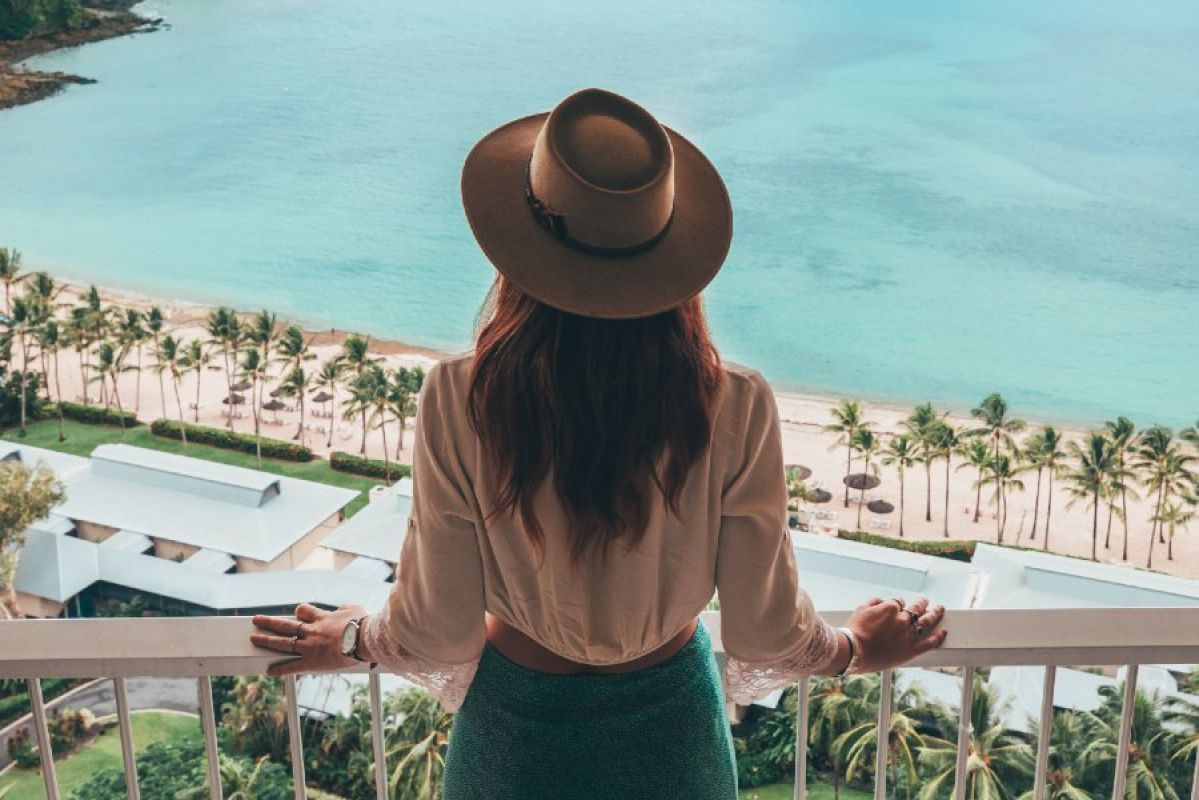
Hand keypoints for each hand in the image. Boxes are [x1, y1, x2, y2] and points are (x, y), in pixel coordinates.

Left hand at [250, 602, 366, 676]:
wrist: (363, 639)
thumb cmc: (363, 624)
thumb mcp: (354, 609)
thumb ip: (345, 608)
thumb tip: (342, 606)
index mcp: (323, 618)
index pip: (305, 611)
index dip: (299, 612)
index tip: (297, 613)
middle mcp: (312, 630)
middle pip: (286, 625)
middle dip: (269, 622)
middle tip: (256, 620)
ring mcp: (310, 646)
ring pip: (284, 642)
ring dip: (266, 640)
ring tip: (253, 638)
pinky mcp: (312, 661)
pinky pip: (293, 666)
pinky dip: (280, 669)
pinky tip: (269, 671)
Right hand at [847, 597, 946, 672]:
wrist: (854, 652)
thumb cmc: (855, 631)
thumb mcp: (861, 608)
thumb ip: (875, 602)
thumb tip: (882, 602)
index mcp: (891, 608)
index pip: (899, 602)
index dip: (898, 604)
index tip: (897, 607)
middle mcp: (903, 620)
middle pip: (917, 608)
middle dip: (922, 603)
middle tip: (925, 600)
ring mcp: (909, 635)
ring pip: (927, 622)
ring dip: (935, 613)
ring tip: (940, 609)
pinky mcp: (911, 650)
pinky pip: (929, 643)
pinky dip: (938, 637)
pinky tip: (944, 632)